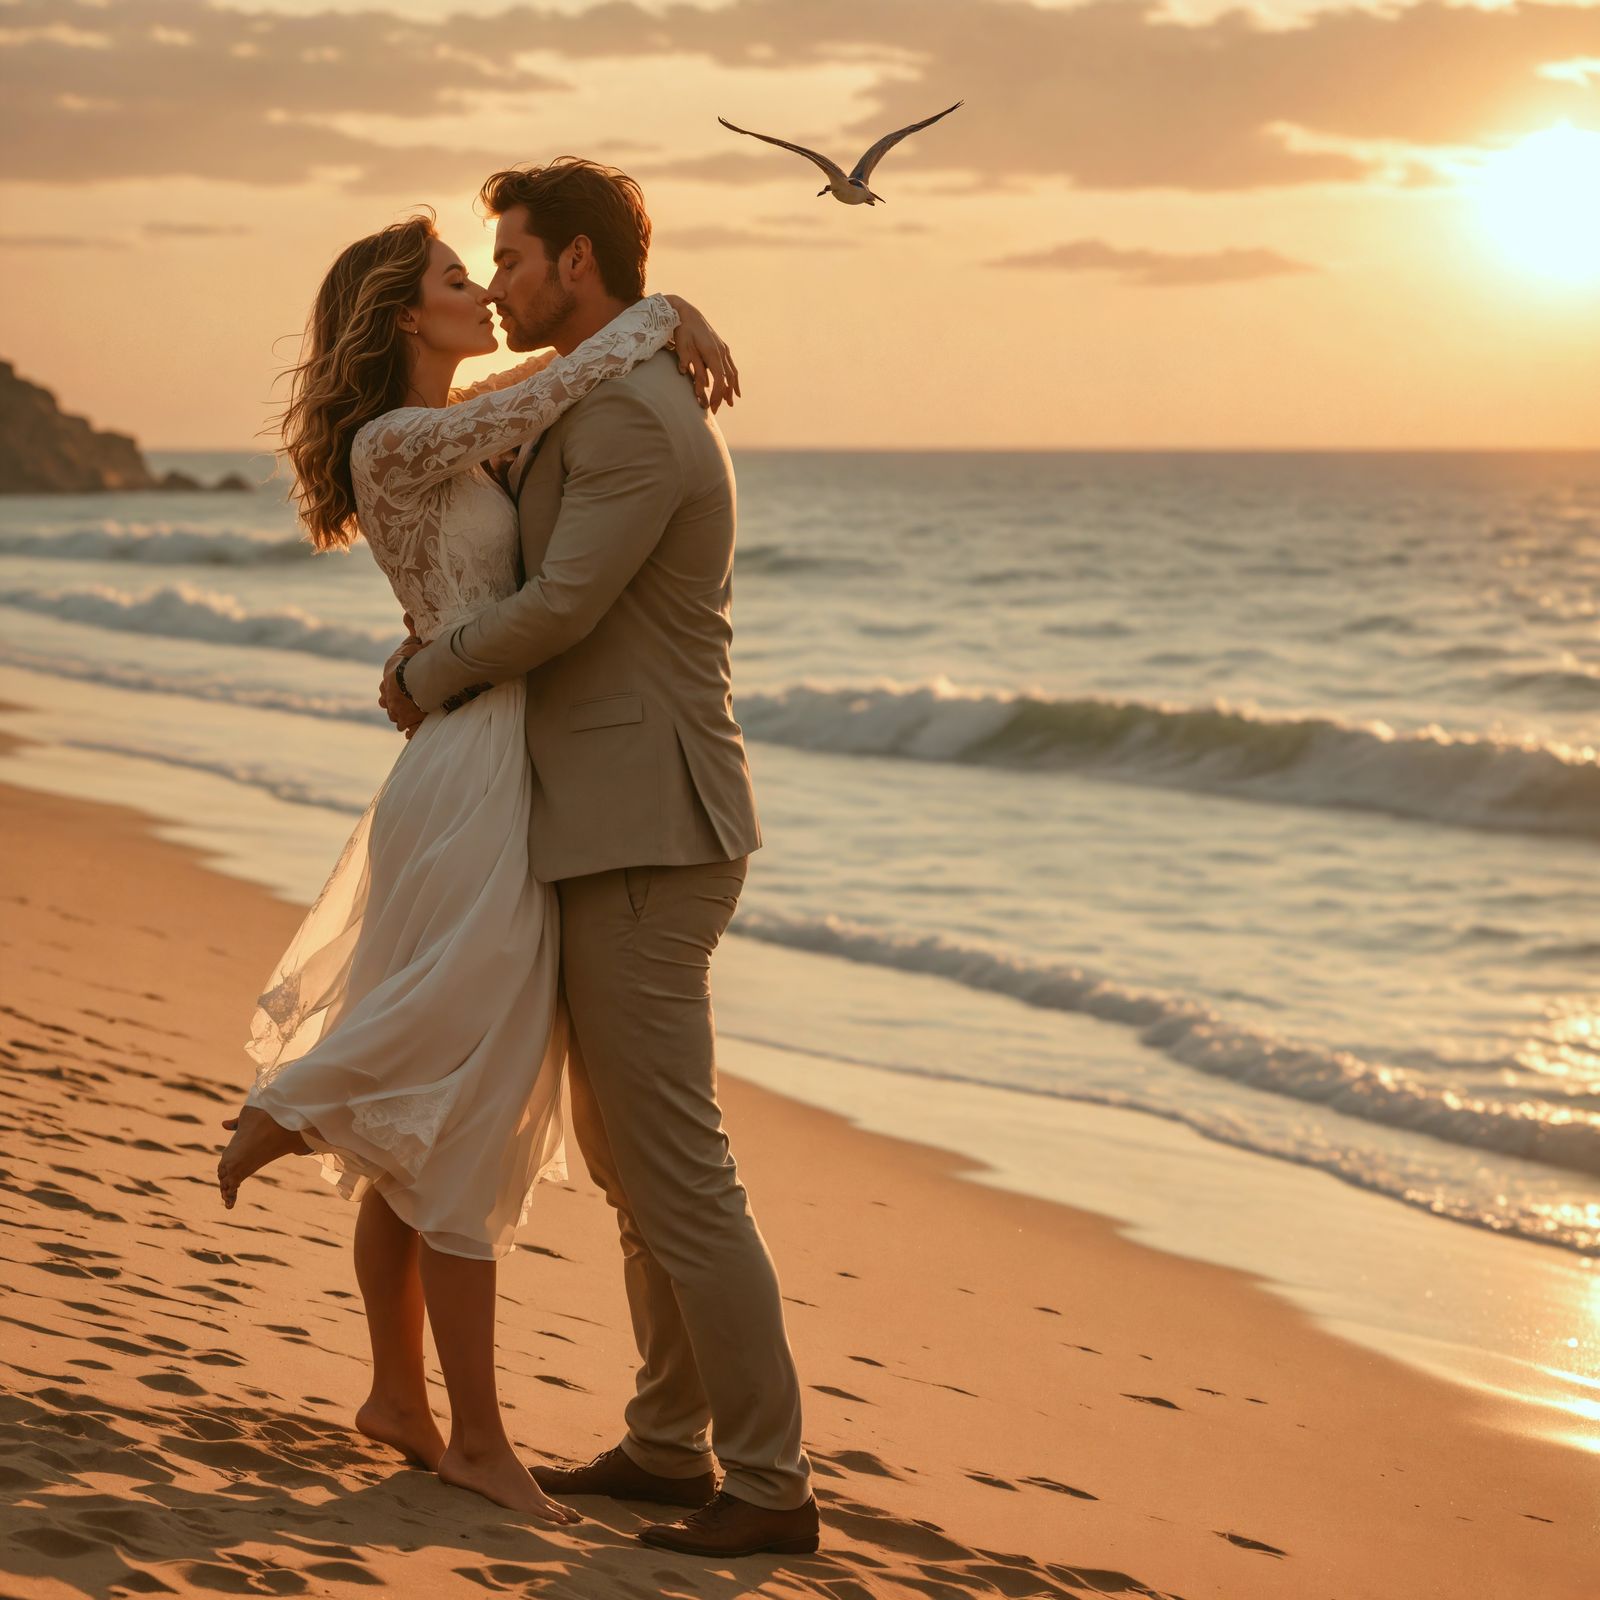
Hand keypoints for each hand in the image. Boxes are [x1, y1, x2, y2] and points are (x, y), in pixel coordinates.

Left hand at [379, 628, 425, 737]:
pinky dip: (411, 733)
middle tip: (399, 709)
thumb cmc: (409, 663)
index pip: (385, 688)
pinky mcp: (410, 724)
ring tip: (406, 723)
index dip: (389, 690)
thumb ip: (411, 631)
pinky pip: (410, 732)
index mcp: (388, 682)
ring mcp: (399, 713)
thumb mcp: (410, 644)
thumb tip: (407, 613)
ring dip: (402, 720)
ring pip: (398, 719)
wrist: (411, 682)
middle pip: (389, 706)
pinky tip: (411, 735)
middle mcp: (390, 700)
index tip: (390, 693)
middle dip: (394, 706)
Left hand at [664, 295, 739, 411]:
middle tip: (717, 410)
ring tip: (730, 402)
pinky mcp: (722, 347)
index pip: (720, 379)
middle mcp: (721, 351)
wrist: (686, 313)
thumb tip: (697, 387)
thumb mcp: (683, 347)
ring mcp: (723, 348)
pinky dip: (733, 378)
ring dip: (732, 389)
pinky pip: (731, 366)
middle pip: (728, 378)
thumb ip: (691, 366)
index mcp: (713, 353)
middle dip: (724, 395)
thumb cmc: (682, 330)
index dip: (717, 394)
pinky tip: (733, 387)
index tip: (712, 407)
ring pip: (732, 373)